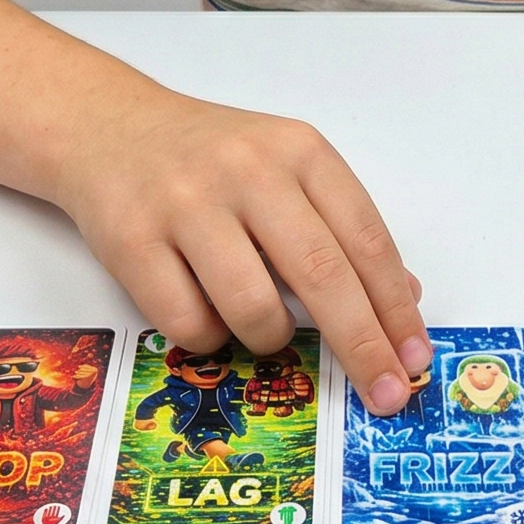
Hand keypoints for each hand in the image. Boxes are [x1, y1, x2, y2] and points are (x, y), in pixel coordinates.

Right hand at [54, 74, 429, 416]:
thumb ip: (343, 227)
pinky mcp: (132, 241)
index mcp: (298, 151)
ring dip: (271, 339)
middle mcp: (247, 171)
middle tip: (386, 395)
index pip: (366, 240)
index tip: (415, 358)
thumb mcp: (288, 170)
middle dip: (363, 346)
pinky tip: (206, 310)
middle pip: (323, 276)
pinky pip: (189, 324)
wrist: (108, 128)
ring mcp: (186, 205)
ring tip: (262, 325)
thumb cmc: (211, 159)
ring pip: (254, 310)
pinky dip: (209, 338)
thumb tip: (404, 300)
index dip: (396, 307)